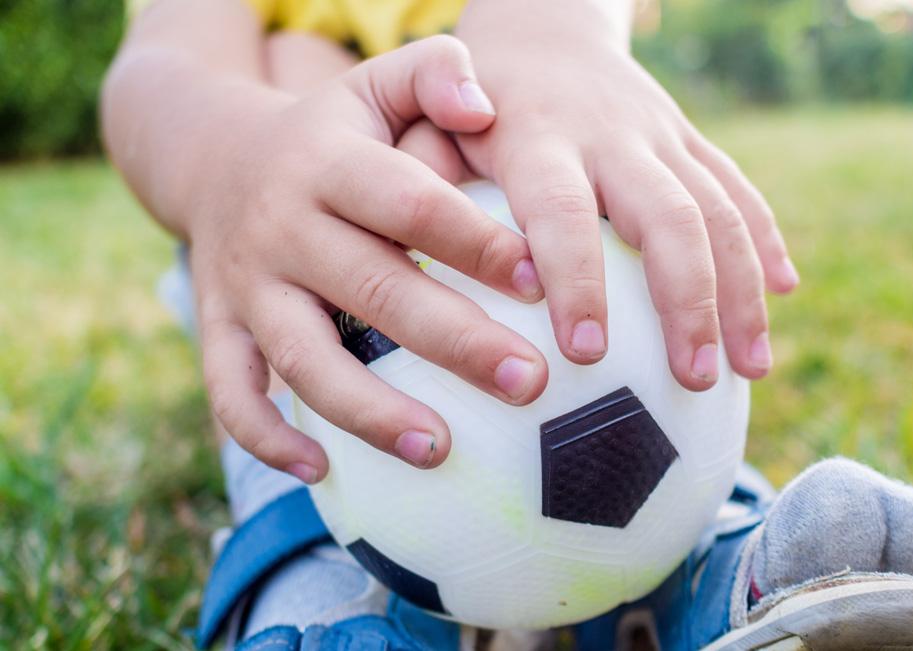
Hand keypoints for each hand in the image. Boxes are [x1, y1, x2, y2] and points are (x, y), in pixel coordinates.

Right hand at [188, 36, 548, 481]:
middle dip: (456, 342)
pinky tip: (321, 472)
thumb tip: (488, 106)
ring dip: (369, 412)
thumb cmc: (331, 134)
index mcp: (328, 163)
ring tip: (440, 451)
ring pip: (304, 357)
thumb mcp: (375, 84)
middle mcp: (283, 227)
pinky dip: (266, 436)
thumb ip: (435, 72)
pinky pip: (230, 392)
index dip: (477, 244)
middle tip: (533, 384)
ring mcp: (246, 284)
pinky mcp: (219, 327)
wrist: (217, 157)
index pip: (410, 203)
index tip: (542, 285)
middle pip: (373, 290)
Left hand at [455, 16, 798, 390]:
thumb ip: (420, 176)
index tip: (586, 354)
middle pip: (669, 215)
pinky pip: (739, 188)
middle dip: (689, 301)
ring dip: (742, 290)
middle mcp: (610, 134)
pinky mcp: (689, 138)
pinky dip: (765, 241)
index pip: (563, 212)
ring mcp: (660, 134)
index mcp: (538, 136)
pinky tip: (783, 293)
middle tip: (695, 380)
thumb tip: (411, 255)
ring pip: (720, 209)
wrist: (542, 23)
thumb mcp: (426, 121)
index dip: (579, 281)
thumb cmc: (469, 96)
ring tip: (751, 370)